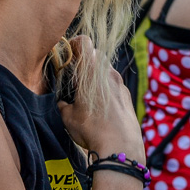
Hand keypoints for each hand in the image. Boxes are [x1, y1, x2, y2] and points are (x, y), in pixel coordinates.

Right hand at [57, 36, 144, 162]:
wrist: (120, 147)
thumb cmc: (92, 129)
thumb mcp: (68, 117)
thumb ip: (63, 105)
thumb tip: (62, 104)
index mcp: (92, 71)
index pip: (83, 42)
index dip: (73, 44)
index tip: (67, 55)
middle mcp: (109, 73)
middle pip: (96, 55)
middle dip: (84, 62)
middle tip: (74, 77)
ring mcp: (121, 84)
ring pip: (106, 70)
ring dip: (96, 76)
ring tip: (86, 94)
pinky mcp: (128, 96)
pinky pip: (115, 85)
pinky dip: (106, 89)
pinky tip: (100, 107)